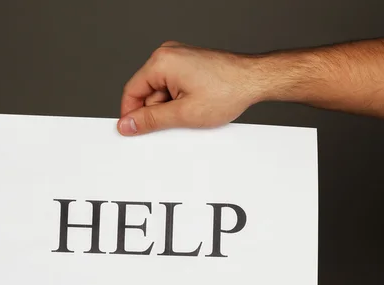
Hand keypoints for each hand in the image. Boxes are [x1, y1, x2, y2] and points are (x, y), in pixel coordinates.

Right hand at [117, 41, 262, 135]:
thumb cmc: (228, 90)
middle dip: (160, 111)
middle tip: (180, 120)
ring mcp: (179, 58)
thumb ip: (151, 120)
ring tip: (195, 111)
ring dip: (173, 107)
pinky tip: (197, 105)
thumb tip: (128, 124)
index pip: (131, 91)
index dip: (131, 115)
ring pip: (162, 92)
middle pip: (147, 93)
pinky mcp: (189, 65)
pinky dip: (181, 100)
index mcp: (161, 61)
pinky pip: (174, 87)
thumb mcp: (184, 113)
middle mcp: (168, 55)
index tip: (133, 131)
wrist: (255, 79)